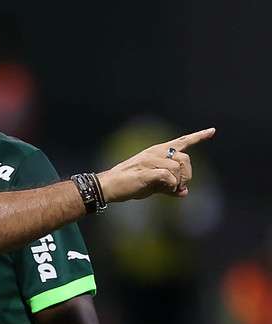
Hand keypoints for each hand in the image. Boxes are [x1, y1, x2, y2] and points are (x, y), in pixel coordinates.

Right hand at [97, 128, 214, 201]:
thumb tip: (184, 193)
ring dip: (178, 182)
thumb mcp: (154, 185)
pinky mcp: (146, 170)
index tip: (212, 131)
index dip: (198, 136)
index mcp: (157, 152)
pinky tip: (165, 189)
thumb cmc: (130, 184)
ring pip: (178, 168)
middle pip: (185, 158)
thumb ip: (170, 187)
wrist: (110, 186)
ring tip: (169, 189)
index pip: (181, 141)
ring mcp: (150, 160)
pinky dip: (171, 185)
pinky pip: (168, 176)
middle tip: (180, 187)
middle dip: (188, 175)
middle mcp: (155, 153)